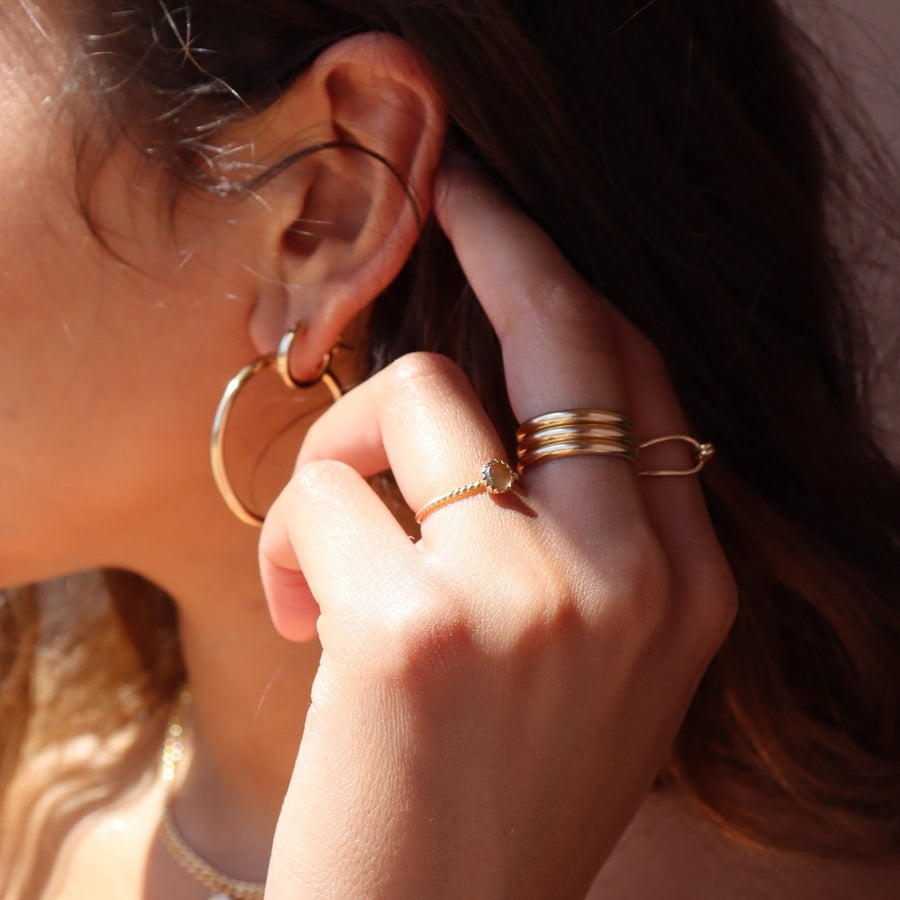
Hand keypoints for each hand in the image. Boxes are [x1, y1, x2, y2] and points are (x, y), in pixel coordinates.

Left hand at [259, 167, 735, 897]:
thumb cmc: (490, 788)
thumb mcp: (584, 659)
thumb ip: (582, 535)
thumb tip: (514, 407)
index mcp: (686, 586)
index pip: (637, 377)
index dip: (568, 285)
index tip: (510, 224)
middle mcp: (633, 578)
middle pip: (567, 332)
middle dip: (501, 235)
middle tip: (450, 194)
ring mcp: (534, 597)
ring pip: (416, 398)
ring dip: (346, 457)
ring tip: (333, 560)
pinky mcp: (420, 627)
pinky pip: (327, 492)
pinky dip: (296, 544)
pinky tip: (310, 627)